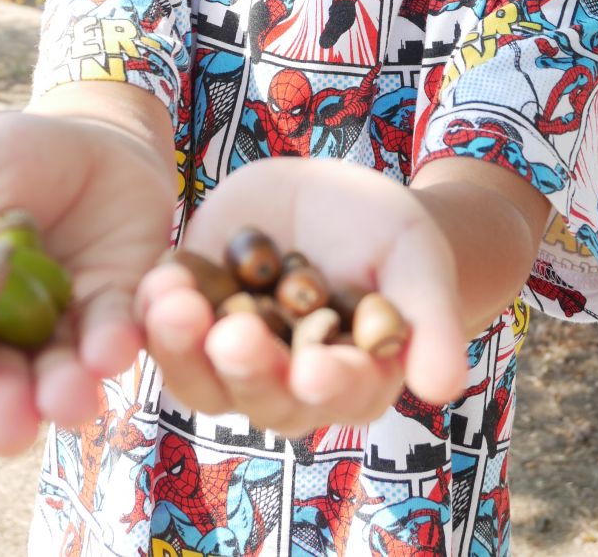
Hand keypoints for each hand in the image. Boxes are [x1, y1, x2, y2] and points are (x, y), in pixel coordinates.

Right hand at [0, 111, 174, 454]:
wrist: (101, 140)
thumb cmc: (14, 154)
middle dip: (0, 402)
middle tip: (12, 427)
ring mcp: (57, 331)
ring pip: (55, 374)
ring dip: (64, 391)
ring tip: (74, 401)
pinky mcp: (116, 319)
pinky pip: (118, 338)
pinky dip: (120, 345)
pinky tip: (122, 346)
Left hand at [137, 157, 467, 438]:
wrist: (334, 202)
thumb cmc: (390, 238)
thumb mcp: (417, 261)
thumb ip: (431, 320)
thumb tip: (442, 386)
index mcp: (352, 379)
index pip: (343, 393)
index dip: (330, 385)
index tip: (315, 372)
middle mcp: (287, 384)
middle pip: (262, 394)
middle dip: (246, 367)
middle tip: (234, 336)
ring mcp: (233, 354)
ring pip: (201, 373)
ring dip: (182, 346)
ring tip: (173, 304)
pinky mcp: (194, 316)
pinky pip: (164, 326)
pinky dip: (154, 309)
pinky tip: (155, 281)